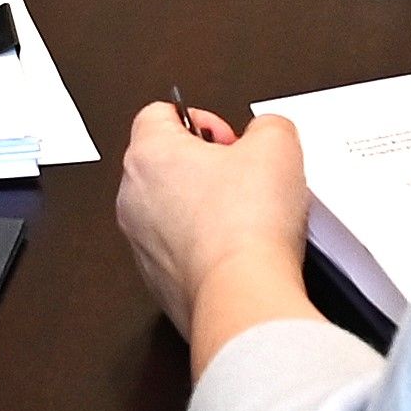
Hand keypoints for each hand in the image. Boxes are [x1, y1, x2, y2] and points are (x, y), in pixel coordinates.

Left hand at [114, 98, 317, 361]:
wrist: (242, 297)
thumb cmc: (245, 227)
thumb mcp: (277, 144)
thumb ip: (268, 125)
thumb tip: (268, 134)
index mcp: (148, 154)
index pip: (160, 114)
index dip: (203, 120)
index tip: (230, 140)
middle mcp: (133, 198)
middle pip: (166, 164)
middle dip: (207, 167)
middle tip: (243, 178)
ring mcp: (141, 244)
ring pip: (171, 211)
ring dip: (206, 210)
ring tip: (247, 219)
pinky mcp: (158, 282)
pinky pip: (180, 252)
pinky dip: (206, 249)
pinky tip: (239, 252)